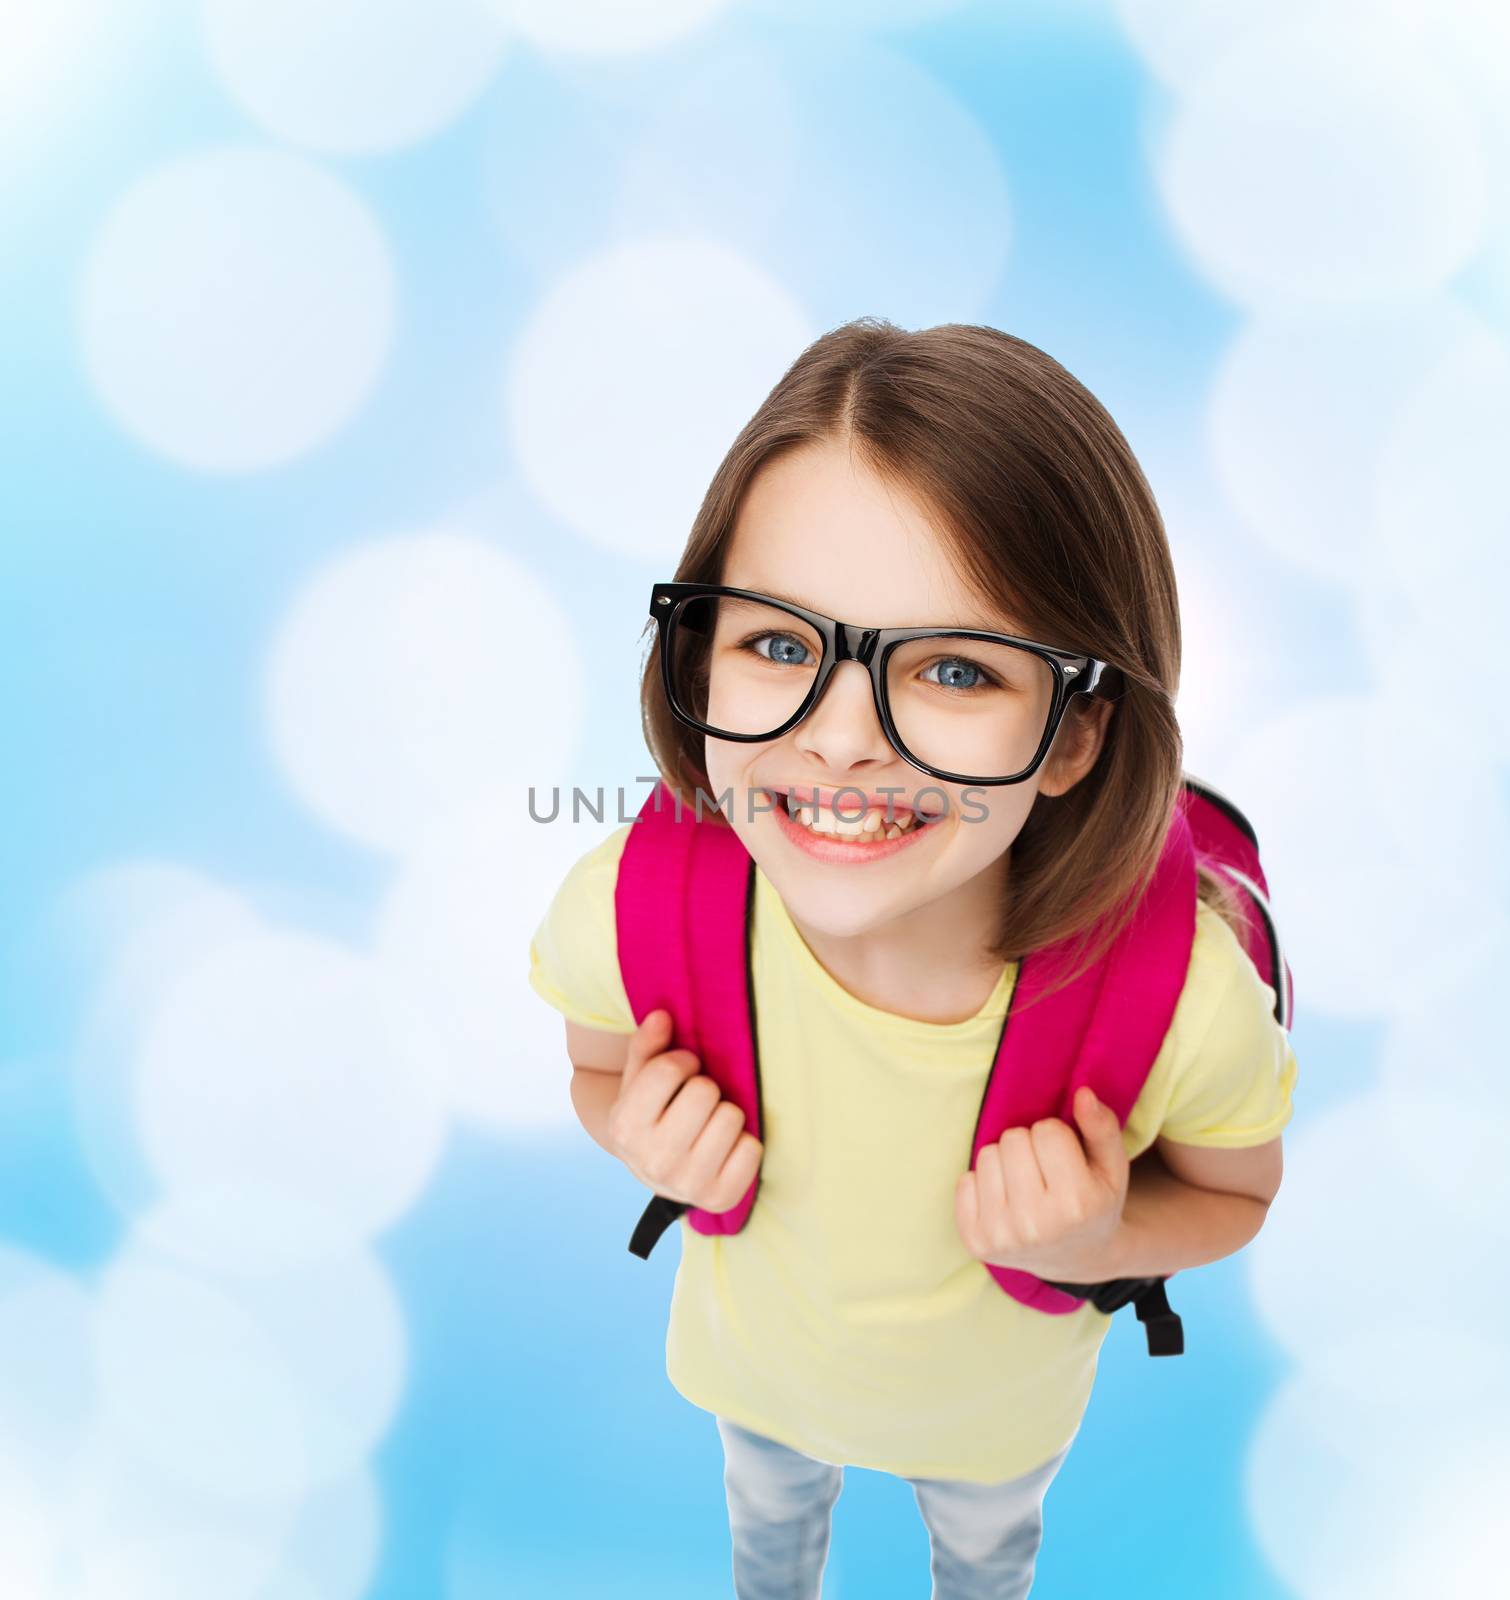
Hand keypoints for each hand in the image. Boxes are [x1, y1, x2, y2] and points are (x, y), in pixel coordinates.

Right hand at [607, 1008, 763, 1210]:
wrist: (655, 1169)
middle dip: (704, 1087)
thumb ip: (647, 1045)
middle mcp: (653, 1161)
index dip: (682, 1061)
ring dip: (725, 1113)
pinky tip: (724, 1148)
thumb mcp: (638, 1079)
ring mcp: (687, 1184)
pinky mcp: (720, 1199)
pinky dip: (743, 1142)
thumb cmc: (651, 1113)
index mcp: (625, 1128)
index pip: (668, 1069)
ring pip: (731, 1117)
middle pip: (704, 1092)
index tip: (681, 1071)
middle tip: (695, 1102)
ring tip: (709, 1124)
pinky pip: (752, 1149)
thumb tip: (662, 1017)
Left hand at [954, 1086, 1129, 1282]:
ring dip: (1004, 1162)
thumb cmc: (1094, 1202)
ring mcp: (1002, 1236)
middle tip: (1043, 1171)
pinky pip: (964, 1180)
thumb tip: (1082, 1093)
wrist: (1077, 1258)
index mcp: (1077, 1204)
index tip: (1065, 1159)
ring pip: (987, 1155)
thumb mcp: (1112, 1167)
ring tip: (1025, 1185)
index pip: (1047, 1130)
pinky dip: (982, 1183)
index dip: (1057, 1137)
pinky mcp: (976, 1242)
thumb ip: (1103, 1127)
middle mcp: (1037, 1225)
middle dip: (1028, 1146)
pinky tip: (1005, 1202)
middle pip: (1013, 1139)